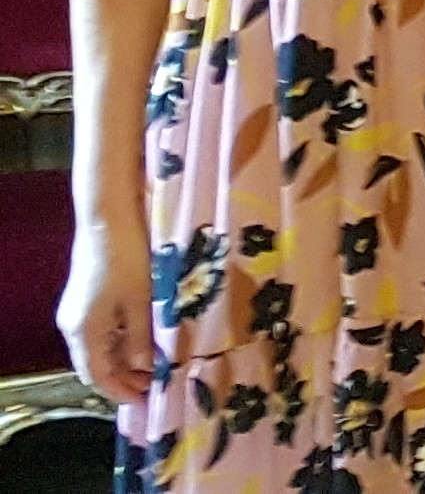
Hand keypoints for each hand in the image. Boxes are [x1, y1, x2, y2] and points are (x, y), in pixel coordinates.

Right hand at [61, 217, 154, 403]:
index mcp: (83, 331)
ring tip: (155, 367)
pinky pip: (100, 332)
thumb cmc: (127, 258)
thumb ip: (141, 337)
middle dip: (124, 378)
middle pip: (95, 364)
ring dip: (124, 360)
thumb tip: (144, 368)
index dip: (121, 391)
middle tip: (156, 386)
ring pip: (99, 348)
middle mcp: (73, 325)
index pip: (97, 376)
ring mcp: (77, 311)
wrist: (107, 218)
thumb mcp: (141, 300)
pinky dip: (120, 342)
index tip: (146, 402)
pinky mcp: (86, 298)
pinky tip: (143, 341)